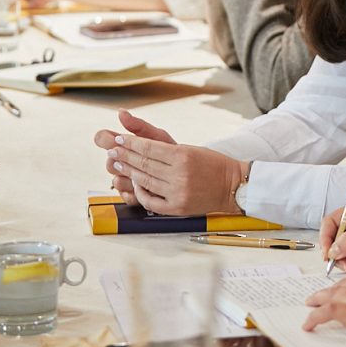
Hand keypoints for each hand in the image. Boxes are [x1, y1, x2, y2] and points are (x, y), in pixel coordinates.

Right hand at [95, 110, 175, 201]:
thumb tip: (121, 112)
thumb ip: (139, 125)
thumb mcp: (159, 137)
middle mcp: (122, 162)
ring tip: (143, 173)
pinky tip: (145, 188)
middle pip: (109, 162)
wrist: (189, 172)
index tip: (116, 140)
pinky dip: (134, 192)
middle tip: (135, 158)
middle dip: (121, 161)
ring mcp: (126, 179)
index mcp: (125, 145)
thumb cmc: (172, 151)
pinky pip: (125, 196)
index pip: (103, 139)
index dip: (105, 139)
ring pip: (116, 180)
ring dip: (128, 177)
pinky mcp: (132, 195)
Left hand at [98, 111, 245, 214]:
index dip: (131, 143)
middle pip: (144, 164)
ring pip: (145, 181)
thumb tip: (143, 147)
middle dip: (125, 156)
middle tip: (113, 150)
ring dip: (129, 172)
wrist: (232, 186)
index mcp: (183, 156)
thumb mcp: (192, 150)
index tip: (119, 139)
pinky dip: (139, 192)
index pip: (149, 148)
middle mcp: (179, 174)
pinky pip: (150, 200)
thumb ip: (168, 150)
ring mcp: (177, 192)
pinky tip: (133, 184)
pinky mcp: (177, 207)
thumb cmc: (214, 165)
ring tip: (119, 165)